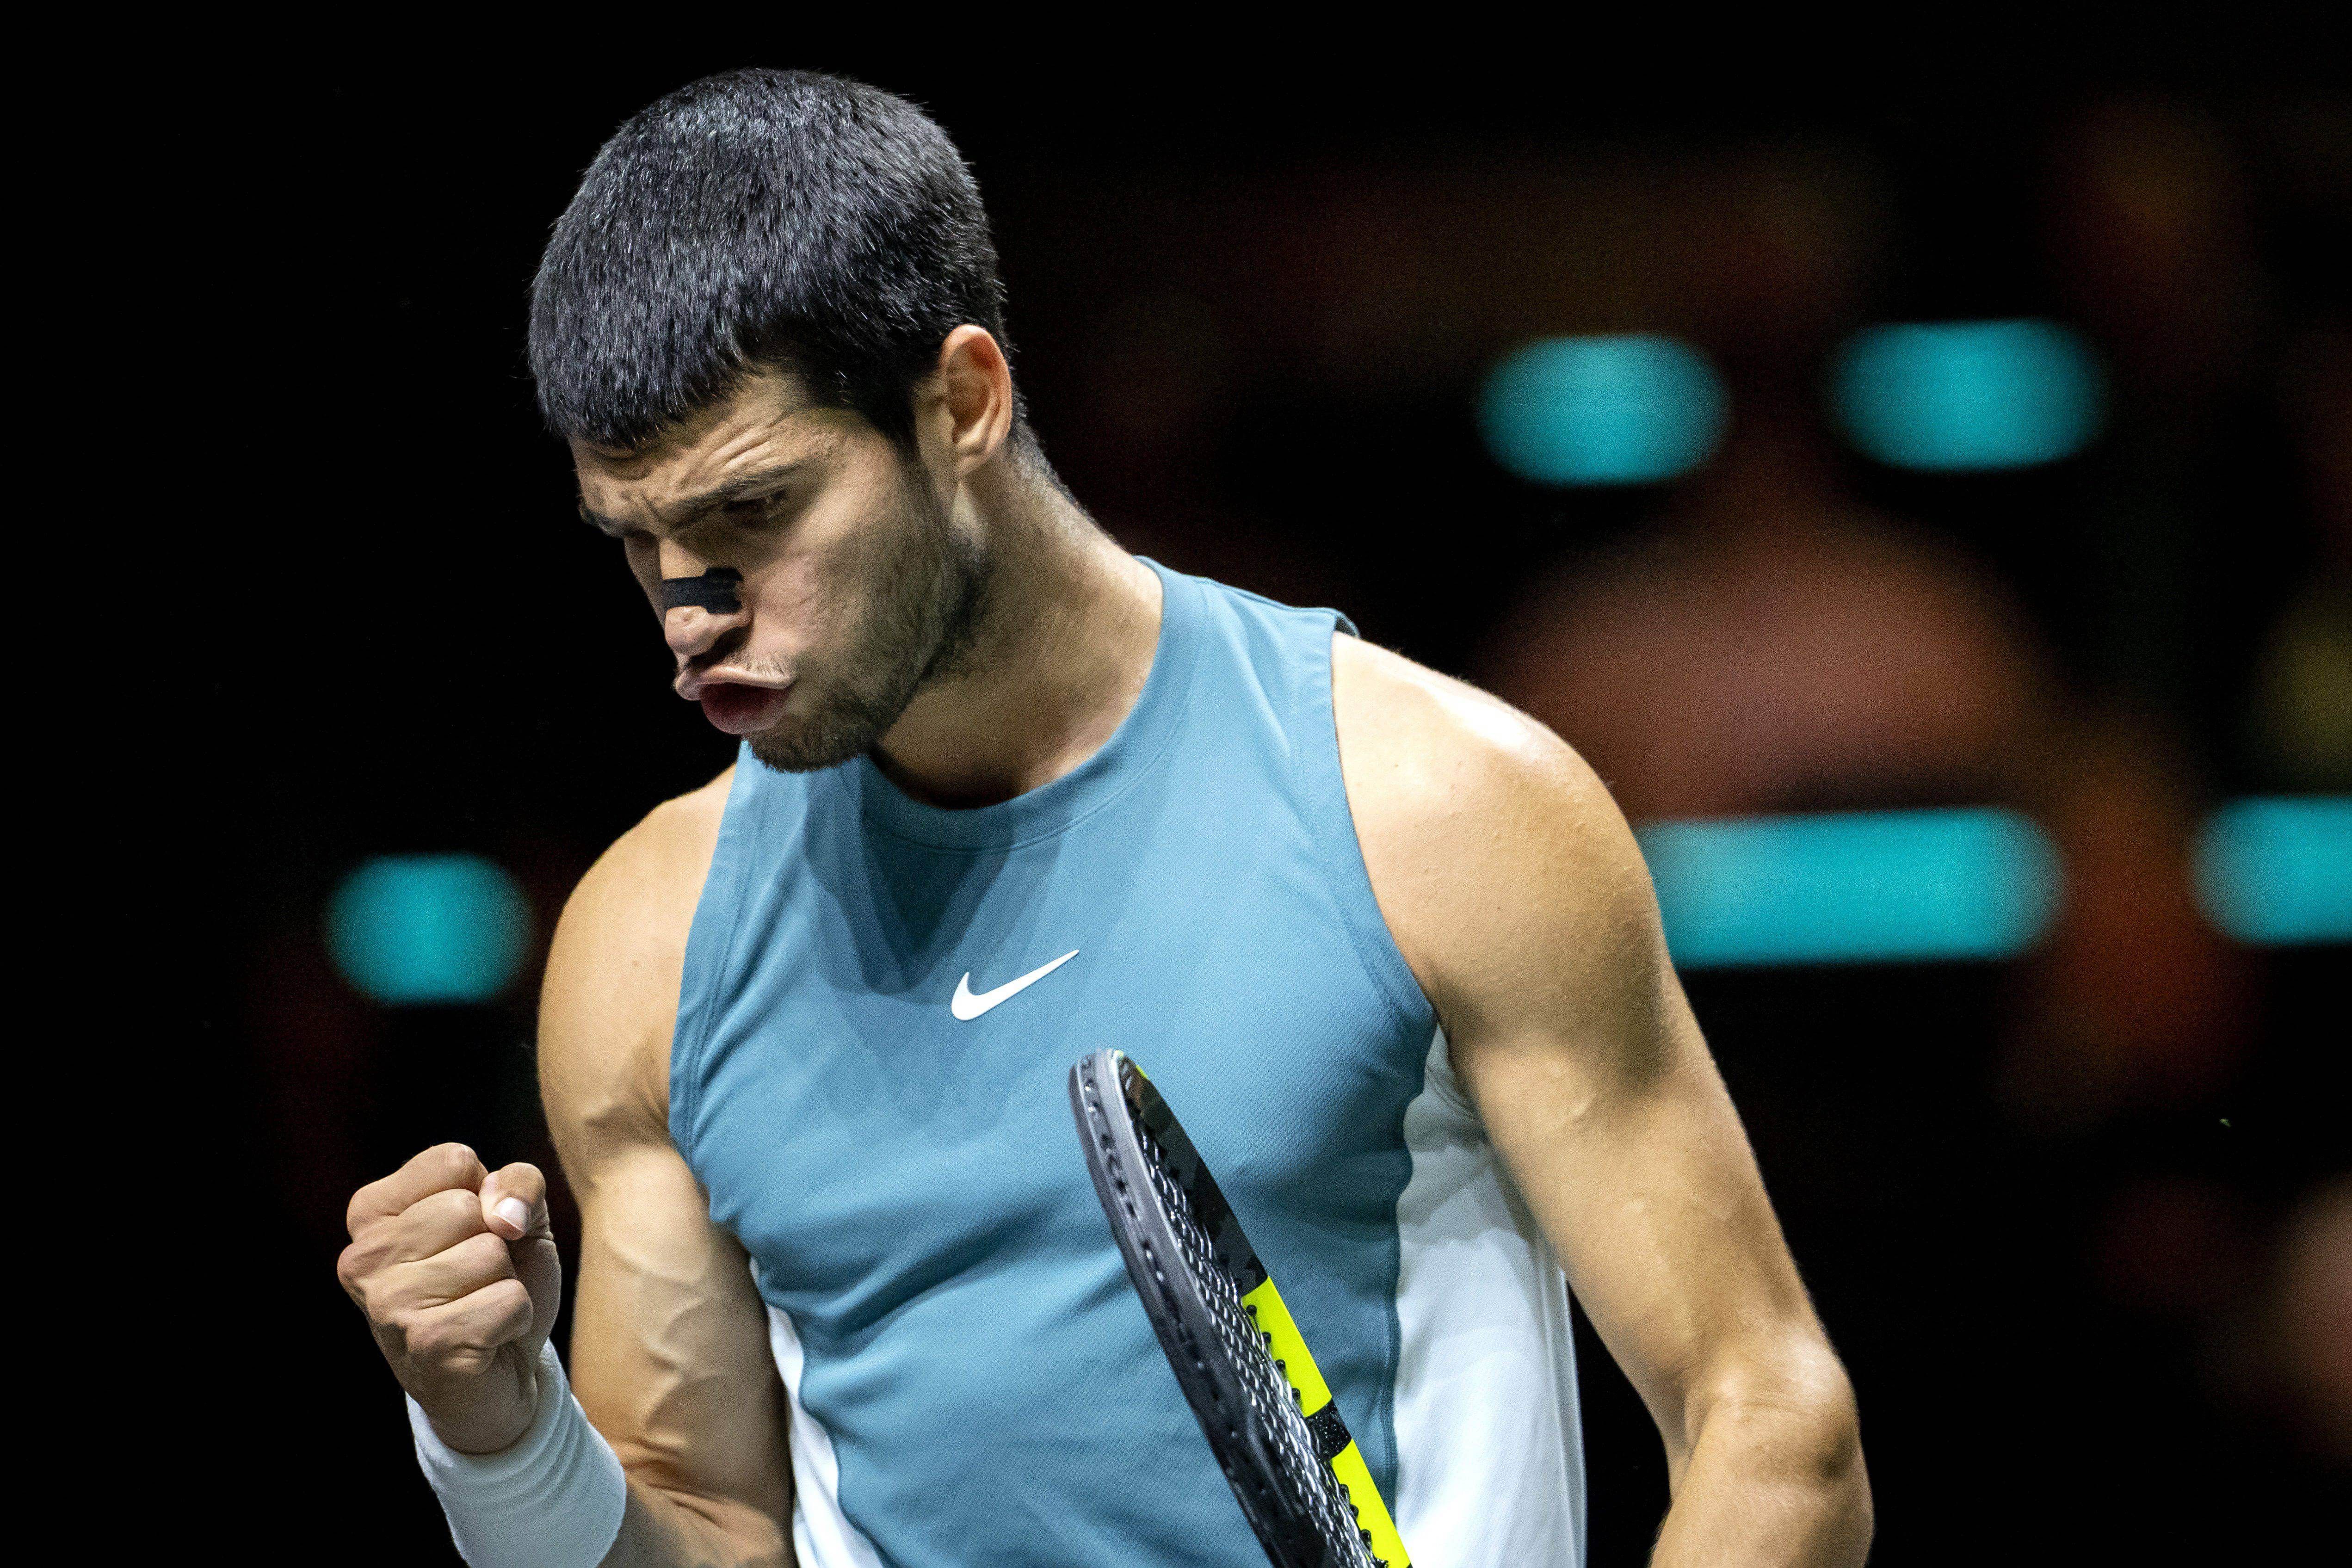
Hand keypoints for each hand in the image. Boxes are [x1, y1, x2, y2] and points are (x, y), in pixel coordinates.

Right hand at [338, 1143, 563, 1453]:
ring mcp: (389, 1306)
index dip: (487, 1195)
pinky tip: (488, 1339)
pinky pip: (509, 1300)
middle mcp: (363, 1258)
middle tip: (476, 1281)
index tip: (471, 1235)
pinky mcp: (427, 1345)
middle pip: (468, 1207)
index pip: (453, 1161)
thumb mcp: (515, 1214)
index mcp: (372, 1213)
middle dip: (495, 1242)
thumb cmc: (496, 1282)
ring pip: (490, 1253)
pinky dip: (516, 1317)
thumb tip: (502, 1217)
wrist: (501, 1375)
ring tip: (479, 1308)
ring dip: (506, 1282)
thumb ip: (518, 1183)